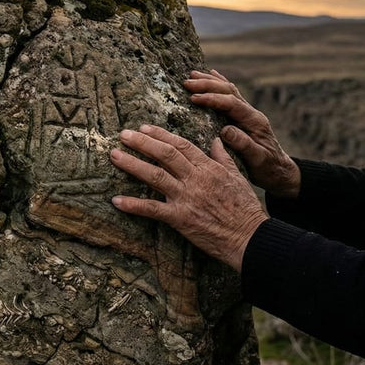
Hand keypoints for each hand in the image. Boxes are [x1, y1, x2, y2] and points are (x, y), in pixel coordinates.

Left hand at [109, 125, 268, 271]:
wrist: (250, 237)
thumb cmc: (246, 208)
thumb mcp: (238, 177)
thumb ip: (224, 157)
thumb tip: (217, 139)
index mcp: (209, 168)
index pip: (181, 145)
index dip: (161, 135)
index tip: (144, 127)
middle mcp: (195, 179)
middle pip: (165, 154)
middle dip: (142, 142)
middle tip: (123, 134)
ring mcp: (187, 198)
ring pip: (155, 176)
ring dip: (132, 164)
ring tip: (114, 155)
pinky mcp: (181, 218)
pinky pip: (153, 209)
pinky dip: (133, 205)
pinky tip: (116, 200)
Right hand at [184, 70, 300, 198]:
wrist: (279, 170)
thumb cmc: (268, 167)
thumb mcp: (258, 160)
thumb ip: (244, 145)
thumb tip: (226, 130)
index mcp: (254, 121)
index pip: (231, 103)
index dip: (212, 99)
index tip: (194, 98)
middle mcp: (251, 113)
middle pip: (229, 91)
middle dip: (207, 84)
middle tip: (187, 82)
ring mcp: (247, 113)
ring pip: (228, 90)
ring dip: (210, 81)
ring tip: (192, 74)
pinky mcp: (242, 116)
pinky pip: (229, 95)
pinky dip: (219, 83)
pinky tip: (210, 75)